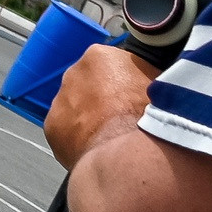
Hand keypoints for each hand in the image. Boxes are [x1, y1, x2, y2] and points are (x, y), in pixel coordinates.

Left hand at [45, 44, 161, 171]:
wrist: (129, 154)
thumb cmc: (148, 118)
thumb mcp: (159, 86)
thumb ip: (146, 77)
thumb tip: (151, 84)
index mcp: (100, 56)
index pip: (109, 64)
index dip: (122, 83)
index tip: (130, 96)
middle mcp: (74, 73)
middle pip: (88, 84)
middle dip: (101, 99)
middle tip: (119, 118)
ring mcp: (60, 100)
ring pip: (74, 107)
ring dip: (87, 118)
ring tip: (108, 136)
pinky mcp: (52, 127)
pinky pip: (64, 130)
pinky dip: (76, 138)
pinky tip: (95, 146)